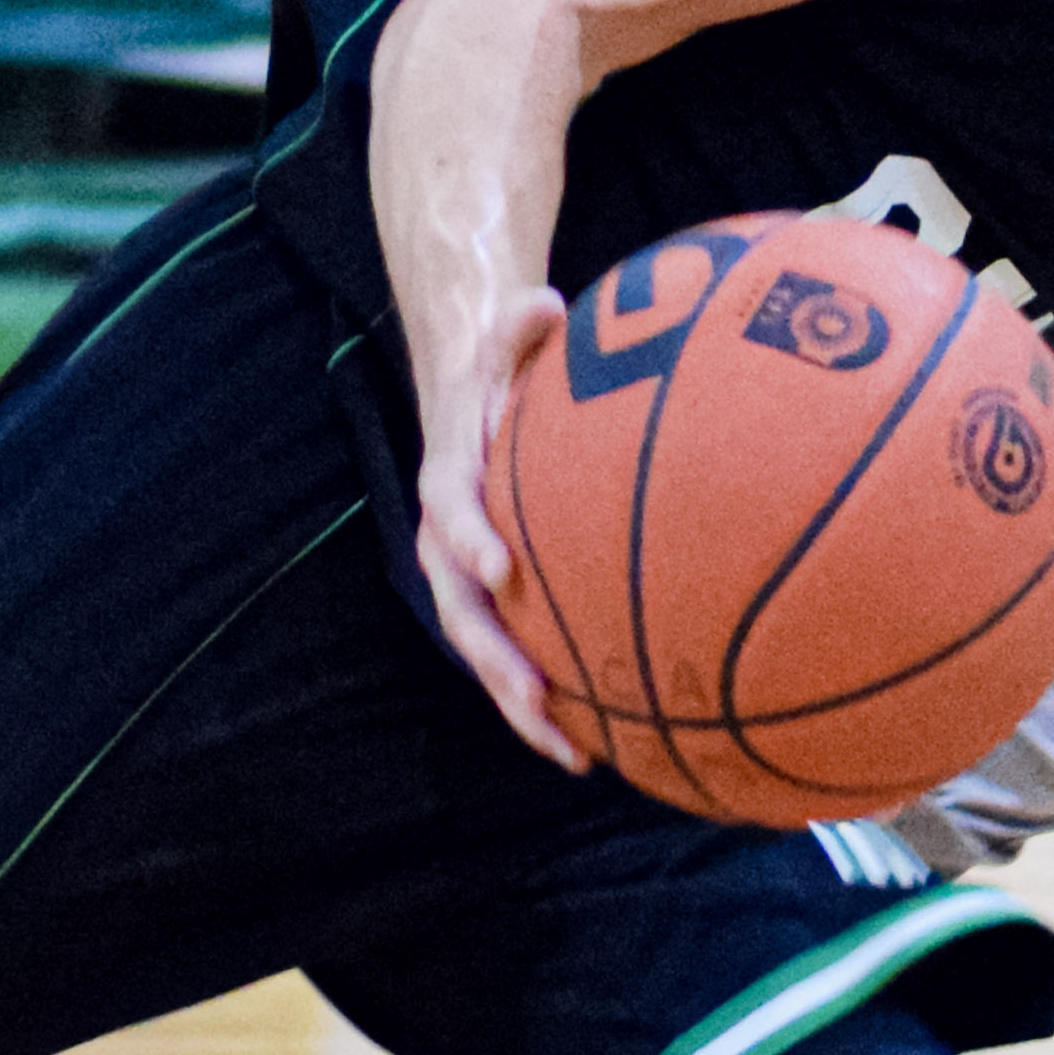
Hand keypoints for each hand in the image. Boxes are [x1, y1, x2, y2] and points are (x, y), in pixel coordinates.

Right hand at [408, 283, 581, 767]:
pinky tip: (605, 745)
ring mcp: (472, 585)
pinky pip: (523, 657)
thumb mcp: (503, 344)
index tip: (501, 567)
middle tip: (538, 695)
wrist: (472, 408)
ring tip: (575, 754)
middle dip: (496, 659)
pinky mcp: (503, 609)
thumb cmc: (500, 378)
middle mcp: (449, 546)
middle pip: (463, 612)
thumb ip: (518, 328)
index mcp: (448, 481)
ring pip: (489, 653)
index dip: (470, 539)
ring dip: (525, 706)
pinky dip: (555, 703)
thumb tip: (542, 300)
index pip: (450, 511)